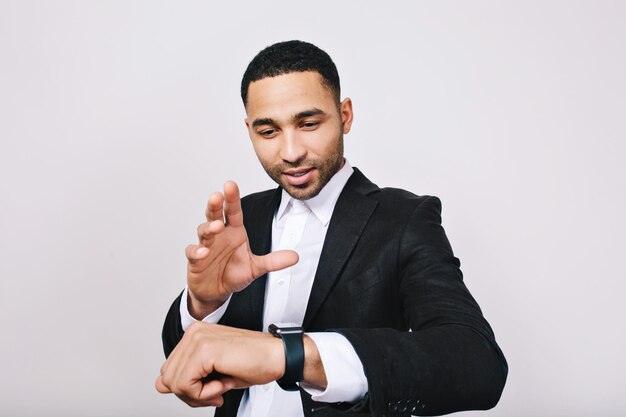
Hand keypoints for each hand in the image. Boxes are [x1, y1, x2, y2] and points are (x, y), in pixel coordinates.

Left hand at [155, 322, 283, 406]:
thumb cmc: (252, 363)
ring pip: (174, 383)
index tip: (212, 390)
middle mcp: (193, 332)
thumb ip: (186, 376)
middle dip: (190, 395)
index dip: (188, 390)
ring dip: (198, 395)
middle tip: (216, 393)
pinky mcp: (204, 350)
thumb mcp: (213, 373)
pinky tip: (224, 383)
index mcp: (194, 334)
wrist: (277, 357)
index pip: (168, 371)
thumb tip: (160, 385)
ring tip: (222, 387)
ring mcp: (197, 339)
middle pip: (167, 378)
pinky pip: (186, 385)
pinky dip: (204, 394)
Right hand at [186, 181, 297, 317]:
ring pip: (203, 230)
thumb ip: (273, 261)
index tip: (230, 185)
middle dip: (215, 205)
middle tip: (217, 196)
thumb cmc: (233, 273)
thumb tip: (295, 256)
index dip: (232, 198)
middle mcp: (219, 234)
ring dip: (209, 227)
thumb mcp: (255, 268)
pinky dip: (196, 251)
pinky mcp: (195, 260)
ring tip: (217, 227)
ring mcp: (206, 245)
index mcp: (234, 231)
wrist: (217, 292)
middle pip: (215, 215)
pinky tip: (203, 251)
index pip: (233, 211)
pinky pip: (193, 252)